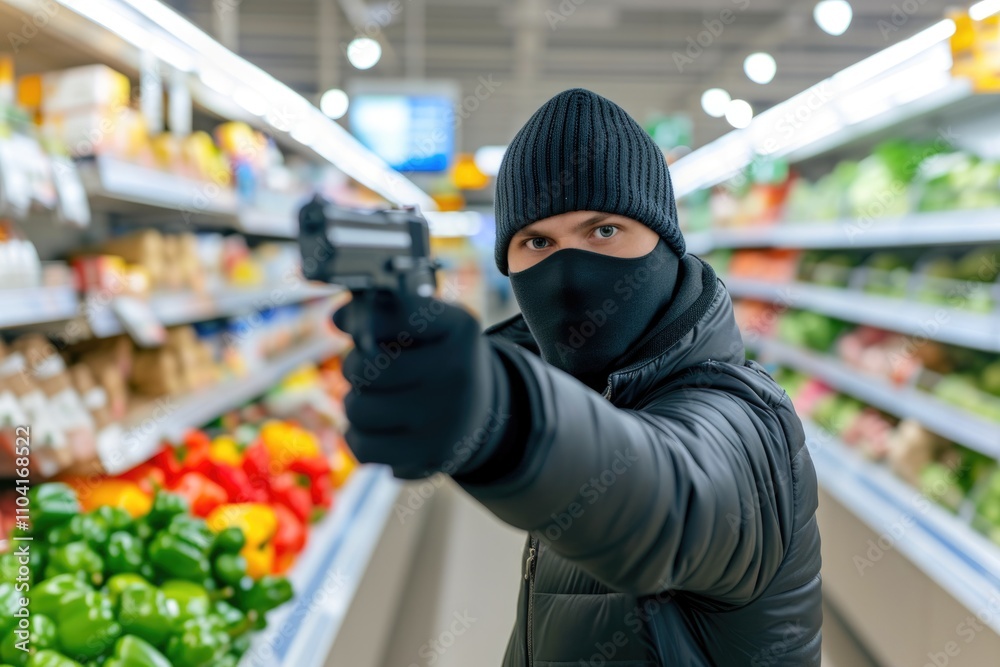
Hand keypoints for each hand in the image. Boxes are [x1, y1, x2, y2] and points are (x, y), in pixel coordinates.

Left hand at [333, 291, 509, 478]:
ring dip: (356, 402)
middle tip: (367, 370)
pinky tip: (374, 427)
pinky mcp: (433, 455)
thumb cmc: (439, 360)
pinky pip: (364, 448)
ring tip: (374, 399)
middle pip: (365, 368)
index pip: (392, 314)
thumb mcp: (429, 326)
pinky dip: (358, 437)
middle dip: (355, 367)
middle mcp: (457, 372)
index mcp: (458, 329)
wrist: (480, 412)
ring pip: (358, 410)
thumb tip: (340, 319)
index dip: (361, 320)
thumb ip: (385, 313)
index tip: (351, 325)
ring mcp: (446, 418)